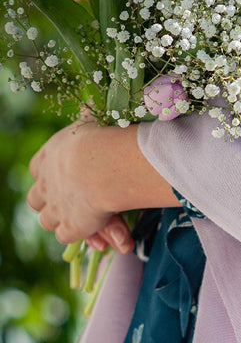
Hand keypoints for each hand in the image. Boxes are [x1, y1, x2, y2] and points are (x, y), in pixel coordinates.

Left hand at [26, 121, 133, 252]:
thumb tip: (89, 107)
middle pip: (35, 199)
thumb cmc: (102, 137)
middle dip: (49, 201)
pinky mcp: (71, 226)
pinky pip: (65, 236)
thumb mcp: (92, 120)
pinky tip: (95, 230)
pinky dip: (79, 234)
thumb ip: (87, 119)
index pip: (37, 168)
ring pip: (46, 221)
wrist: (103, 164)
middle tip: (71, 200)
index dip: (48, 173)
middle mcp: (46, 183)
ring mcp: (56, 207)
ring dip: (62, 220)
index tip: (63, 173)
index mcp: (49, 156)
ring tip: (85, 217)